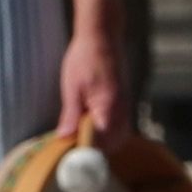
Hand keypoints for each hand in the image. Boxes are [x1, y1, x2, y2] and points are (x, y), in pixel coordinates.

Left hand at [55, 26, 128, 148]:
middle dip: (98, 149)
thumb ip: (70, 115)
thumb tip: (65, 137)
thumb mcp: (72, 87)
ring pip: (120, 135)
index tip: (74, 155)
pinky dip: (109, 130)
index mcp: (108, 107)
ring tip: (84, 137)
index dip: (88, 151)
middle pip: (115, 143)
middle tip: (77, 148)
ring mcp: (126, 105)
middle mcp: (122, 109)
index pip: (102, 142)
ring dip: (105, 141)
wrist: (102, 36)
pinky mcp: (125, 101)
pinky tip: (93, 125)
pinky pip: (121, 124)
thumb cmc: (85, 57)